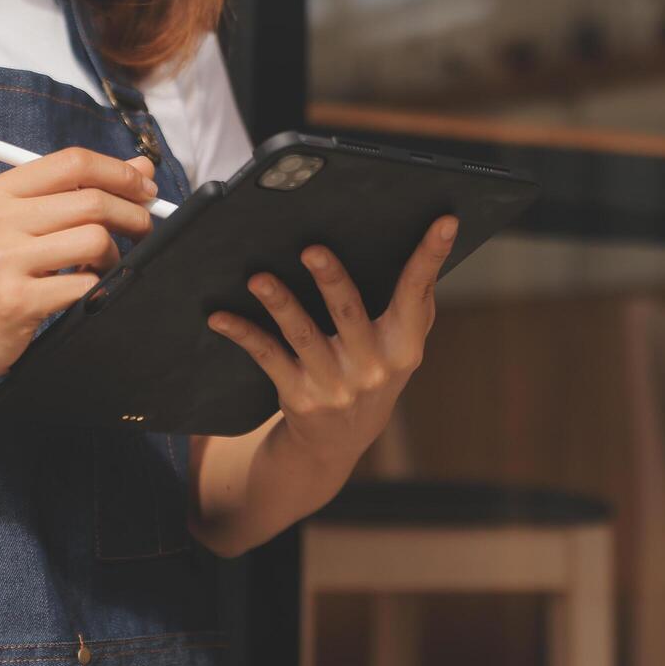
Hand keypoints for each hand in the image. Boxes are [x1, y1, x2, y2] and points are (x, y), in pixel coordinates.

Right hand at [0, 147, 157, 379]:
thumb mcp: (26, 222)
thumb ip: (80, 190)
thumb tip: (141, 167)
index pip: (73, 163)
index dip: (120, 173)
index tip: (145, 189)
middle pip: (91, 201)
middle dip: (132, 215)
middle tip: (143, 230)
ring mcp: (5, 261)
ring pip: (94, 240)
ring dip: (115, 255)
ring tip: (104, 265)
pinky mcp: (18, 300)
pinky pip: (85, 284)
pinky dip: (98, 286)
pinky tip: (85, 288)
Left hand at [206, 214, 458, 466]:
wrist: (337, 443)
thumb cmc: (372, 375)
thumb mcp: (402, 347)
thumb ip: (415, 304)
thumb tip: (432, 244)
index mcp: (403, 346)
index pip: (417, 294)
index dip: (431, 257)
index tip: (444, 222)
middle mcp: (372, 367)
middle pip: (350, 312)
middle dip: (331, 279)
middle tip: (312, 249)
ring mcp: (334, 384)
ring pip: (303, 335)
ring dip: (280, 304)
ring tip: (259, 279)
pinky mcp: (298, 396)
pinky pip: (268, 357)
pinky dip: (243, 335)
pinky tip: (220, 317)